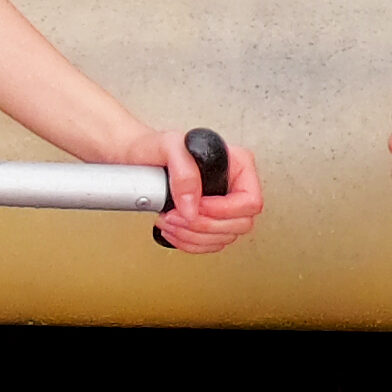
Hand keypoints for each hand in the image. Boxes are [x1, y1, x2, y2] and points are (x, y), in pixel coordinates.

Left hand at [143, 129, 262, 253]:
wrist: (141, 159)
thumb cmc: (157, 146)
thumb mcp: (169, 146)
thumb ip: (184, 172)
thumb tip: (192, 207)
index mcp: (238, 164)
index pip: (250, 200)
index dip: (226, 210)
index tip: (199, 206)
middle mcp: (236, 187)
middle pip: (241, 223)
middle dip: (205, 225)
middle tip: (177, 215)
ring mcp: (225, 207)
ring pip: (224, 238)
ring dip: (193, 236)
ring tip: (169, 221)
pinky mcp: (211, 221)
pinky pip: (210, 244)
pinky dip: (190, 243)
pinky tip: (174, 231)